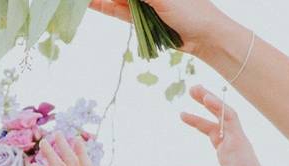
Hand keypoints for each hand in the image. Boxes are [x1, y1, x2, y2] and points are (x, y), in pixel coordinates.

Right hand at [88, 0, 231, 55]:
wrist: (205, 38)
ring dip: (102, 0)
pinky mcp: (141, 18)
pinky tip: (93, 3)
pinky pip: (119, 11)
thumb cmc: (191, 11)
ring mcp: (144, 3)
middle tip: (83, 0)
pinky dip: (106, 7)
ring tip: (83, 2)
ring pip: (119, 0)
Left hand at [181, 86, 288, 165]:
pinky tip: (206, 97)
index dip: (199, 122)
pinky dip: (219, 106)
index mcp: (228, 156)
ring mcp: (238, 142)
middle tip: (192, 89)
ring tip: (195, 88)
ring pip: (224, 114)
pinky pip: (230, 118)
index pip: (213, 133)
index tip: (183, 115)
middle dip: (204, 104)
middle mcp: (234, 146)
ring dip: (210, 100)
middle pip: (218, 119)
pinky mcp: (241, 141)